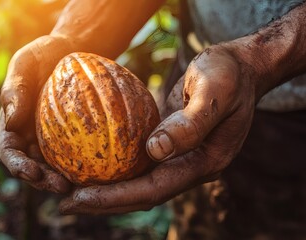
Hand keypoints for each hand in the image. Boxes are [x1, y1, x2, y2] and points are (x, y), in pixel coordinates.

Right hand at [0, 35, 74, 192]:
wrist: (71, 50)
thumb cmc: (43, 55)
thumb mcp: (24, 64)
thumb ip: (15, 90)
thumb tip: (11, 122)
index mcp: (13, 126)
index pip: (11, 153)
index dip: (19, 167)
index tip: (32, 173)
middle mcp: (31, 137)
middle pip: (33, 168)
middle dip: (44, 182)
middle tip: (62, 186)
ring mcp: (53, 139)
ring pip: (55, 167)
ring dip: (65, 180)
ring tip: (81, 186)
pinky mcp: (74, 136)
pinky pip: (78, 154)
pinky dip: (84, 165)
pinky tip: (99, 170)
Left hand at [59, 45, 256, 213]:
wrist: (240, 67)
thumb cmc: (229, 74)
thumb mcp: (216, 92)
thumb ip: (191, 124)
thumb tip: (155, 151)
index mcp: (204, 163)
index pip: (154, 189)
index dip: (116, 197)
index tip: (80, 197)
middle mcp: (189, 167)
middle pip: (141, 195)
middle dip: (103, 202)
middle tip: (64, 204)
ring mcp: (180, 158)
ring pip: (138, 182)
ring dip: (105, 190)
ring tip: (69, 190)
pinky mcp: (170, 145)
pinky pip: (139, 163)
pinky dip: (115, 168)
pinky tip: (91, 163)